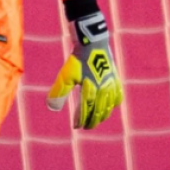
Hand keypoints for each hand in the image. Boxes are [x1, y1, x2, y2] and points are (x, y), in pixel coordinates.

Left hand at [46, 12, 123, 129]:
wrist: (92, 42)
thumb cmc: (77, 59)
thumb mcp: (65, 76)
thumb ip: (59, 93)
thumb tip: (51, 107)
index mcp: (90, 91)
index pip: (85, 112)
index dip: (81, 120)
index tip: (76, 126)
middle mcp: (102, 90)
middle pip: (98, 112)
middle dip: (91, 122)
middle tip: (85, 127)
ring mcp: (110, 85)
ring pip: (109, 107)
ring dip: (102, 116)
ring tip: (95, 120)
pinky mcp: (115, 79)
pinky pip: (118, 96)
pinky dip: (114, 104)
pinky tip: (110, 107)